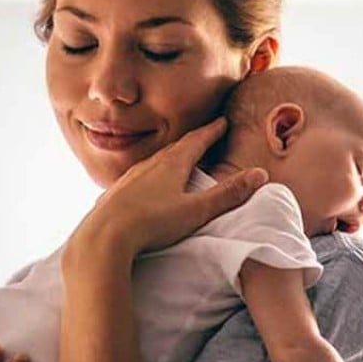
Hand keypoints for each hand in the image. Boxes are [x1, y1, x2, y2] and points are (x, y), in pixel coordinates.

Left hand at [69, 117, 267, 258]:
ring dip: (170, 158)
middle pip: (175, 148)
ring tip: (179, 161)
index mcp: (171, 165)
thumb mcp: (197, 210)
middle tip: (204, 137)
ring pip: (154, 162)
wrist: (102, 239)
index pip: (196, 141)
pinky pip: (138, 178)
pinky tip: (147, 187)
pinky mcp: (115, 195)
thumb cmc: (152, 223)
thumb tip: (259, 174)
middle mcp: (148, 166)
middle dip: (192, 142)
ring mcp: (129, 179)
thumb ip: (228, 194)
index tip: (222, 122)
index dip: (211, 131)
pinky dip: (150, 176)